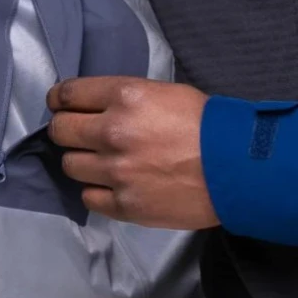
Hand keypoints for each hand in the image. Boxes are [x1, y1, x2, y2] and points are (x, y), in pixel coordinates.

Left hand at [48, 76, 218, 228]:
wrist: (237, 168)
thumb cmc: (209, 125)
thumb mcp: (166, 93)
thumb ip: (126, 98)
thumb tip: (97, 108)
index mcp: (125, 97)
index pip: (67, 94)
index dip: (60, 99)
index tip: (61, 105)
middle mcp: (113, 132)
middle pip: (60, 131)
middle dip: (66, 130)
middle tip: (78, 134)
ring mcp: (116, 172)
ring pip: (70, 165)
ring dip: (82, 161)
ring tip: (103, 162)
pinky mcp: (124, 204)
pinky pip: (89, 197)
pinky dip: (98, 191)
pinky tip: (116, 185)